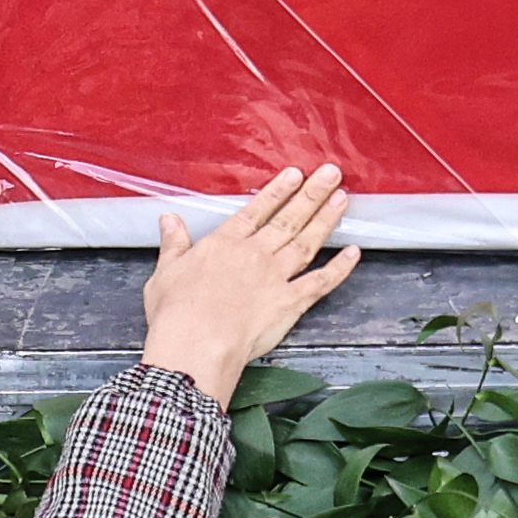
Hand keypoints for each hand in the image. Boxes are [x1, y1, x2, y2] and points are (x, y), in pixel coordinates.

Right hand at [137, 163, 356, 398]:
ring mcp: (275, 277)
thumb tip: (168, 219)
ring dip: (326, 220)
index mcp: (224, 245)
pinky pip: (320, 282)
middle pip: (288, 219)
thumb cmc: (176, 313)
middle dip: (312, 194)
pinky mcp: (290, 303)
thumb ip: (173, 244)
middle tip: (331, 173)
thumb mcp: (165, 273)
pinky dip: (339, 268)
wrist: (196, 343)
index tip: (295, 174)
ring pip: (307, 243)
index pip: (256, 211)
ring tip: (342, 199)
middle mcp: (255, 255)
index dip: (277, 191)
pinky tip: (353, 253)